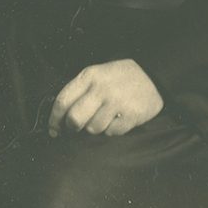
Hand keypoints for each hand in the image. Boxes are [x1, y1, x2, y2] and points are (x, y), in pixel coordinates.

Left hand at [48, 59, 163, 137]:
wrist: (153, 75)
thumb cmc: (120, 77)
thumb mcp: (98, 73)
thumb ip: (80, 90)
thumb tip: (60, 115)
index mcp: (89, 76)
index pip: (62, 101)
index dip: (54, 119)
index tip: (53, 129)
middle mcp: (101, 89)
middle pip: (74, 119)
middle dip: (72, 128)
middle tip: (75, 128)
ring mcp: (116, 103)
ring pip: (92, 129)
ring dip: (95, 128)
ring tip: (104, 117)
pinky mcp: (130, 116)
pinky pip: (110, 133)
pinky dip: (111, 130)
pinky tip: (117, 119)